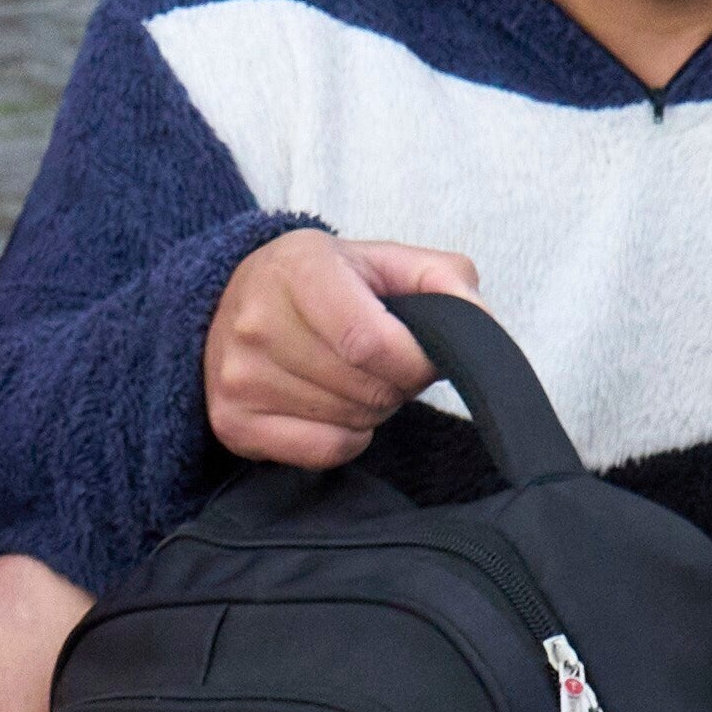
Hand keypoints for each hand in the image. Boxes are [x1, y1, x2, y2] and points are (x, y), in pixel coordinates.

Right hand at [203, 229, 480, 473]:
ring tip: (353, 377)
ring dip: (371, 408)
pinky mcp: (232, 422)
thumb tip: (481, 327)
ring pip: (349, 420)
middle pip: (366, 388)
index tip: (422, 357)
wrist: (230, 301)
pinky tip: (332, 406)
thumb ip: (444, 280)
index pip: (370, 342)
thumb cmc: (321, 283)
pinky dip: (347, 437)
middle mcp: (256, 323)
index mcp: (298, 270)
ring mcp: (238, 377)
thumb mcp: (382, 260)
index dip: (415, 362)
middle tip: (385, 363)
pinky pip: (324, 451)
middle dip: (396, 384)